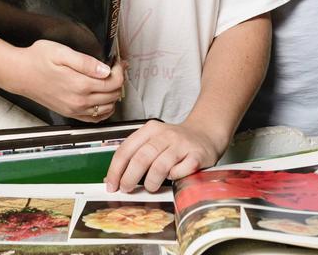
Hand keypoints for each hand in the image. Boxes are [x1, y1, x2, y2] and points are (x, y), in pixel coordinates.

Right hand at [13, 40, 122, 121]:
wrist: (19, 74)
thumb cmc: (37, 59)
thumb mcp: (62, 52)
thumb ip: (86, 62)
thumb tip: (105, 70)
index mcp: (80, 84)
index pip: (114, 82)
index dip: (120, 70)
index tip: (116, 62)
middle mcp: (79, 101)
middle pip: (113, 95)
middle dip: (118, 80)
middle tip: (114, 68)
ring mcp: (74, 109)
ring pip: (108, 108)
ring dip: (113, 95)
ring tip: (108, 81)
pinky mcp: (70, 113)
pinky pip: (95, 118)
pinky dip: (104, 110)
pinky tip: (102, 99)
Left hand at [105, 119, 222, 192]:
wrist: (206, 134)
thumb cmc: (175, 142)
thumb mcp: (153, 141)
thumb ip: (135, 155)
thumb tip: (113, 178)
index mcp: (150, 129)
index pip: (126, 149)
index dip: (116, 170)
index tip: (111, 185)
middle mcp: (166, 134)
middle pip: (141, 158)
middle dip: (129, 178)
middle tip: (126, 189)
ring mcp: (182, 144)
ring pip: (160, 166)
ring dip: (151, 182)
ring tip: (150, 187)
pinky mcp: (196, 155)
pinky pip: (180, 171)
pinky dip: (174, 178)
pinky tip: (173, 177)